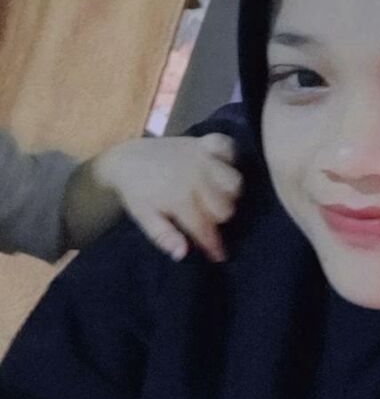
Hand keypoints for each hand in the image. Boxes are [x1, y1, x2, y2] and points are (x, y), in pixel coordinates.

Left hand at [90, 133, 242, 261]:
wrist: (126, 158)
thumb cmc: (136, 192)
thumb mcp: (144, 218)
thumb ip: (164, 236)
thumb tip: (183, 254)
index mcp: (180, 198)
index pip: (205, 228)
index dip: (213, 245)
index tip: (219, 256)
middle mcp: (196, 176)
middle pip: (226, 208)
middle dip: (218, 219)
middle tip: (207, 219)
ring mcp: (202, 157)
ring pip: (234, 182)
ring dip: (229, 193)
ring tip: (216, 197)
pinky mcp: (204, 142)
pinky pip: (229, 148)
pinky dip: (230, 159)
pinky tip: (221, 169)